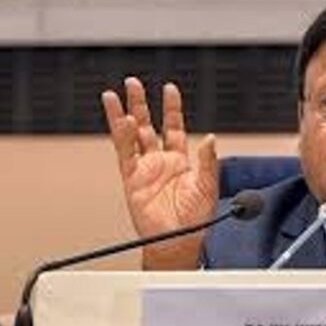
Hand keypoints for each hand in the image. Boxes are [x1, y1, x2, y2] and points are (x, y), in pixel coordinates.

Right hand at [102, 77, 217, 269]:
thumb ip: (207, 162)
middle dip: (140, 104)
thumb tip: (210, 138)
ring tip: (115, 94)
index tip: (169, 89)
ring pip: (130, 136)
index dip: (171, 108)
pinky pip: (125, 154)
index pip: (174, 127)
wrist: (178, 242)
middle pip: (147, 125)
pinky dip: (122, 137)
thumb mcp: (207, 187)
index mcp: (180, 162)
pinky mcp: (132, 180)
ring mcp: (144, 170)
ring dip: (123, 115)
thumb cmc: (195, 220)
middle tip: (132, 83)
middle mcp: (160, 162)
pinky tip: (120, 119)